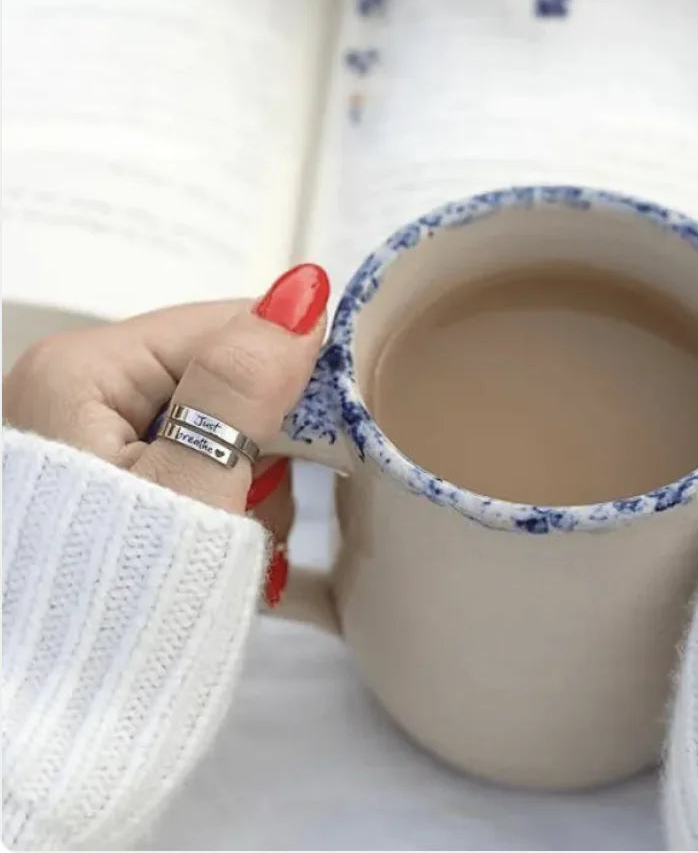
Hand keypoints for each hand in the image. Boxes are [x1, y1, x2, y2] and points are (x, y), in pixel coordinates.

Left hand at [2, 263, 329, 602]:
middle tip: (255, 505)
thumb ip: (240, 386)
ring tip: (234, 536)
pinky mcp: (115, 473)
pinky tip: (216, 537)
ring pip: (221, 417)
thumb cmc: (120, 600)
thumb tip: (301, 292)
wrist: (58, 708)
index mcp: (84, 368)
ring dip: (251, 475)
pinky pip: (201, 454)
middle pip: (225, 370)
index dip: (296, 367)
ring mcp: (95, 432)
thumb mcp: (190, 490)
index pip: (229, 324)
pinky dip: (227, 494)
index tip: (337, 429)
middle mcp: (82, 386)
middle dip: (265, 437)